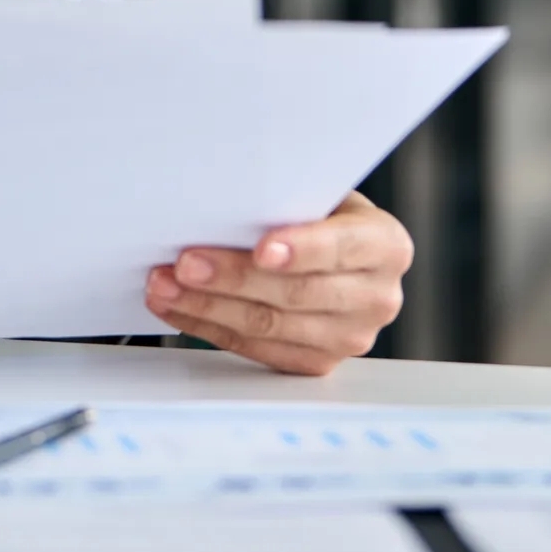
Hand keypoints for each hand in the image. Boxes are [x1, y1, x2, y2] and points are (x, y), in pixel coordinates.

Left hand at [144, 192, 411, 374]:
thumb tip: (225, 193)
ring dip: (208, 306)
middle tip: (185, 263)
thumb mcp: (318, 190)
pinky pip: (257, 350)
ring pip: (270, 326)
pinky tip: (178, 307)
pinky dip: (210, 326)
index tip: (262, 248)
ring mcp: (350, 337)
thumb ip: (289, 196)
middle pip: (297, 294)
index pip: (341, 248)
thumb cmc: (318, 209)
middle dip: (233, 277)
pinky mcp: (317, 361)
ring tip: (165, 284)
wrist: (337, 247)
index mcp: (385, 245)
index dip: (301, 249)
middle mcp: (377, 297)